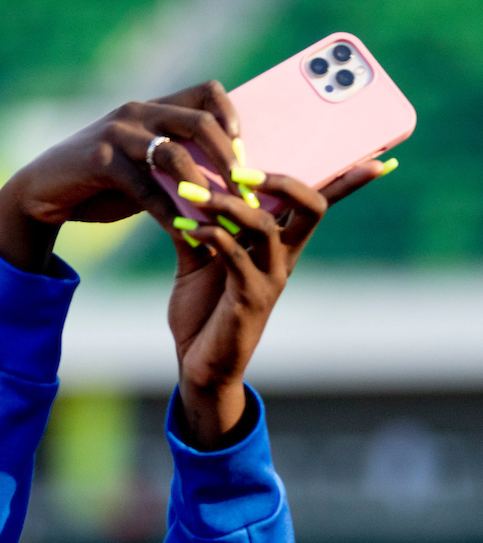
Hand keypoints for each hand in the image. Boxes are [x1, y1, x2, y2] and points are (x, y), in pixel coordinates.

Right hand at [0, 81, 240, 274]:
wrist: (41, 194)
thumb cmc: (98, 186)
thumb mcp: (142, 173)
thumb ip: (174, 171)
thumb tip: (221, 187)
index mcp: (152, 108)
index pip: (206, 93)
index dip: (232, 118)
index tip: (245, 154)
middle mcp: (138, 112)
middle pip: (200, 120)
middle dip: (228, 157)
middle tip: (245, 189)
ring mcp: (118, 134)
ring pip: (176, 151)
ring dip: (204, 184)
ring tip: (222, 211)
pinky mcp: (101, 161)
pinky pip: (146, 187)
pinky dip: (169, 211)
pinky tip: (185, 230)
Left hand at [168, 158, 385, 447]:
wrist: (200, 368)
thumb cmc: (203, 314)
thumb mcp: (198, 264)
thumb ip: (198, 227)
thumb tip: (182, 189)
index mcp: (280, 247)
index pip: (319, 206)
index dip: (348, 182)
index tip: (378, 157)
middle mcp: (284, 260)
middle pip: (311, 207)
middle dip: (283, 181)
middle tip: (239, 169)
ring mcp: (270, 279)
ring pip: (268, 226)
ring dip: (232, 205)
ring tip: (197, 197)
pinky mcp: (250, 298)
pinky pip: (237, 256)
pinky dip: (212, 236)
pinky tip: (189, 230)